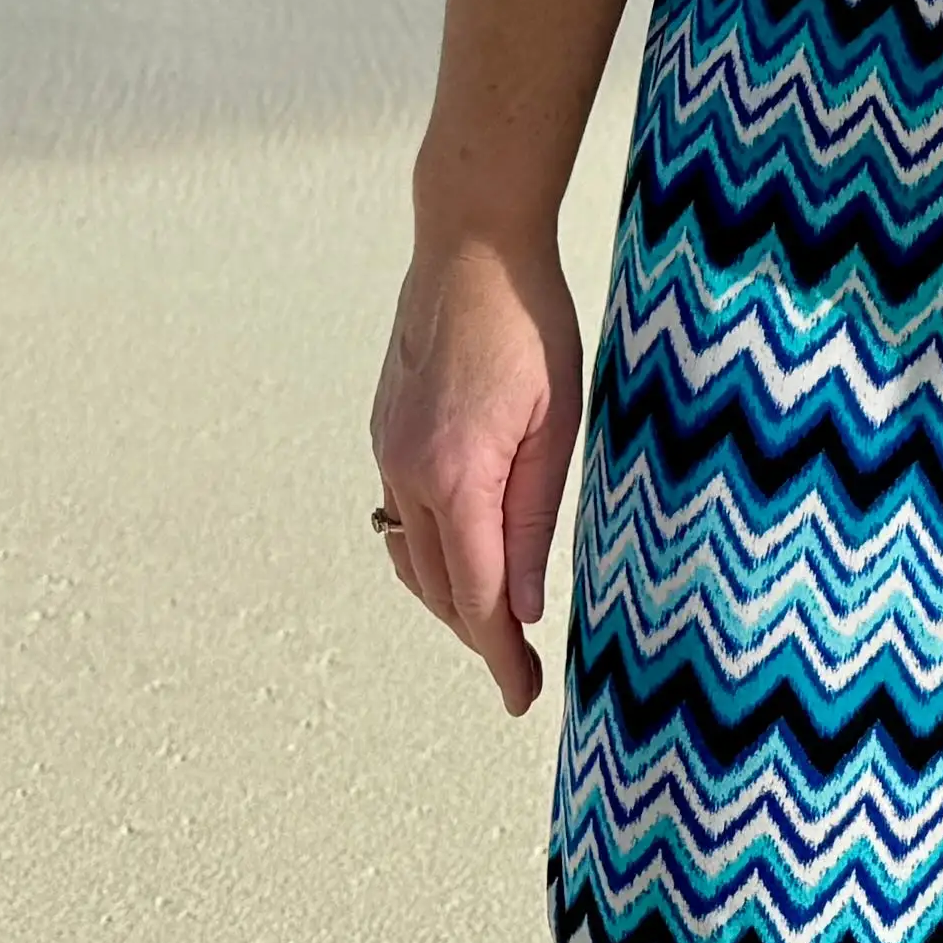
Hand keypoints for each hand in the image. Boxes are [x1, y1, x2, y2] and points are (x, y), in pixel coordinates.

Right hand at [366, 223, 585, 714]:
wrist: (470, 245)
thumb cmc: (530, 322)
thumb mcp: (557, 423)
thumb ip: (534, 519)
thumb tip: (525, 606)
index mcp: (455, 476)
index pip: (477, 597)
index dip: (500, 656)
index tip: (522, 697)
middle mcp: (406, 472)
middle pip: (438, 588)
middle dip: (478, 635)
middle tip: (520, 672)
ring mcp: (387, 450)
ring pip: (412, 557)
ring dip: (453, 597)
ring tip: (499, 624)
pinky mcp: (385, 431)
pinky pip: (401, 516)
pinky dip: (432, 551)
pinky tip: (465, 555)